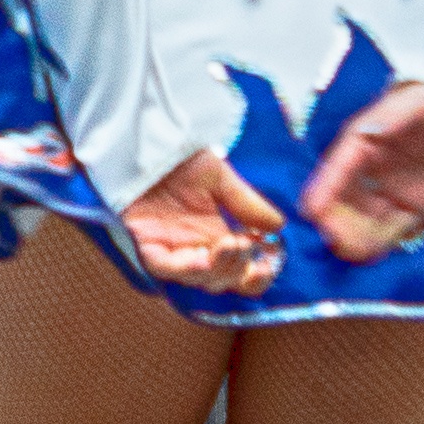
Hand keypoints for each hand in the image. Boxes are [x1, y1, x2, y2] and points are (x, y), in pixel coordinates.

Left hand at [120, 147, 285, 295]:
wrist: (148, 142)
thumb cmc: (181, 160)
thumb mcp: (220, 179)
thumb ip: (246, 204)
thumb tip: (278, 226)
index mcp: (216, 238)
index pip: (239, 273)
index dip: (256, 276)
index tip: (270, 263)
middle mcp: (194, 249)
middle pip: (220, 281)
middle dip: (237, 268)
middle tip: (245, 244)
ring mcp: (170, 249)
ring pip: (196, 278)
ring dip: (217, 268)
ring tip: (230, 246)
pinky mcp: (145, 244)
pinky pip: (164, 266)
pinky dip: (184, 267)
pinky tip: (203, 259)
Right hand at [301, 81, 423, 262]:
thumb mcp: (413, 104)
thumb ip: (390, 117)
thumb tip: (368, 131)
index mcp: (360, 146)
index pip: (335, 170)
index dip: (322, 190)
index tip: (311, 211)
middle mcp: (367, 174)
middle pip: (342, 202)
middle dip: (335, 221)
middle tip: (335, 237)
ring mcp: (387, 195)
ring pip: (363, 222)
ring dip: (354, 237)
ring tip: (352, 251)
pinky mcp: (411, 211)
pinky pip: (391, 232)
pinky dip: (379, 244)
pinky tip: (371, 254)